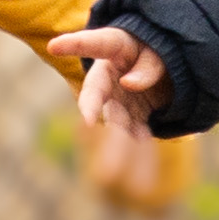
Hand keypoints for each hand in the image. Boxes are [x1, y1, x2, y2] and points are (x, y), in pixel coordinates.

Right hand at [45, 25, 170, 192]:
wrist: (164, 68)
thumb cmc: (156, 50)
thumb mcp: (160, 50)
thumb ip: (150, 65)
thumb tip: (130, 84)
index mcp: (114, 48)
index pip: (93, 43)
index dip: (74, 44)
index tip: (54, 47)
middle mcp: (109, 78)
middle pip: (97, 94)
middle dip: (92, 108)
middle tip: (88, 122)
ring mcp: (118, 100)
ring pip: (115, 123)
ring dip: (115, 146)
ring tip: (111, 173)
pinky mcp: (132, 118)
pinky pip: (136, 136)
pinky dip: (140, 154)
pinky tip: (142, 177)